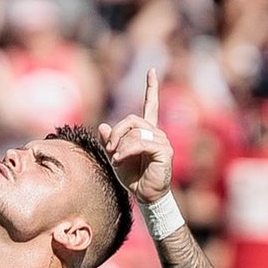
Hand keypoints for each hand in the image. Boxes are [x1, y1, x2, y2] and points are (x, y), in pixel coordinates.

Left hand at [99, 69, 172, 203]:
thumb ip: (110, 142)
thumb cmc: (134, 178)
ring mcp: (162, 141)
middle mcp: (156, 133)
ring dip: (120, 146)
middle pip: (132, 120)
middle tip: (108, 148)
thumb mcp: (116, 158)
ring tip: (115, 159)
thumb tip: (103, 126)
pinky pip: (141, 143)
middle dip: (116, 133)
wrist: (146, 196)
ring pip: (135, 132)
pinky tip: (119, 160)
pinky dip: (126, 150)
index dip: (151, 88)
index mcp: (147, 132)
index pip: (150, 105)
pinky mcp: (164, 150)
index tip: (151, 71)